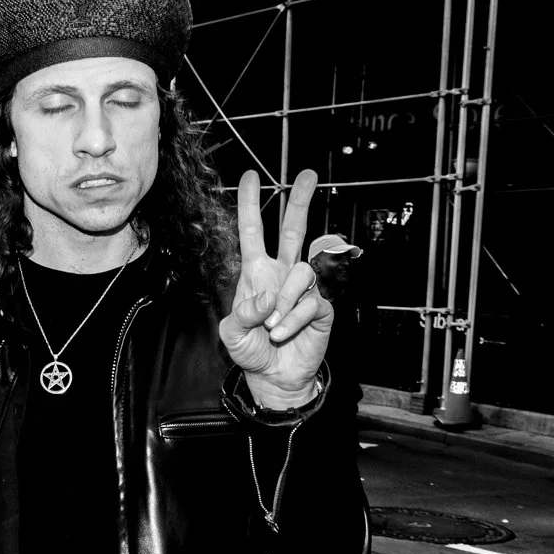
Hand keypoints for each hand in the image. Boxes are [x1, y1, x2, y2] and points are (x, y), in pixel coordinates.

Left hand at [219, 170, 332, 409]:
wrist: (275, 378)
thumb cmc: (251, 352)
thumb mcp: (232, 334)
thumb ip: (242, 313)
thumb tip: (267, 296)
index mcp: (256, 273)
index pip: (253, 232)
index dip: (250, 205)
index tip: (250, 178)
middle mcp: (281, 275)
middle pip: (293, 230)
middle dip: (300, 201)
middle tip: (307, 175)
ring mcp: (303, 290)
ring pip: (301, 271)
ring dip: (284, 301)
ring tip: (272, 326)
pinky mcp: (321, 308)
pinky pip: (310, 303)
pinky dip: (293, 320)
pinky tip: (284, 333)